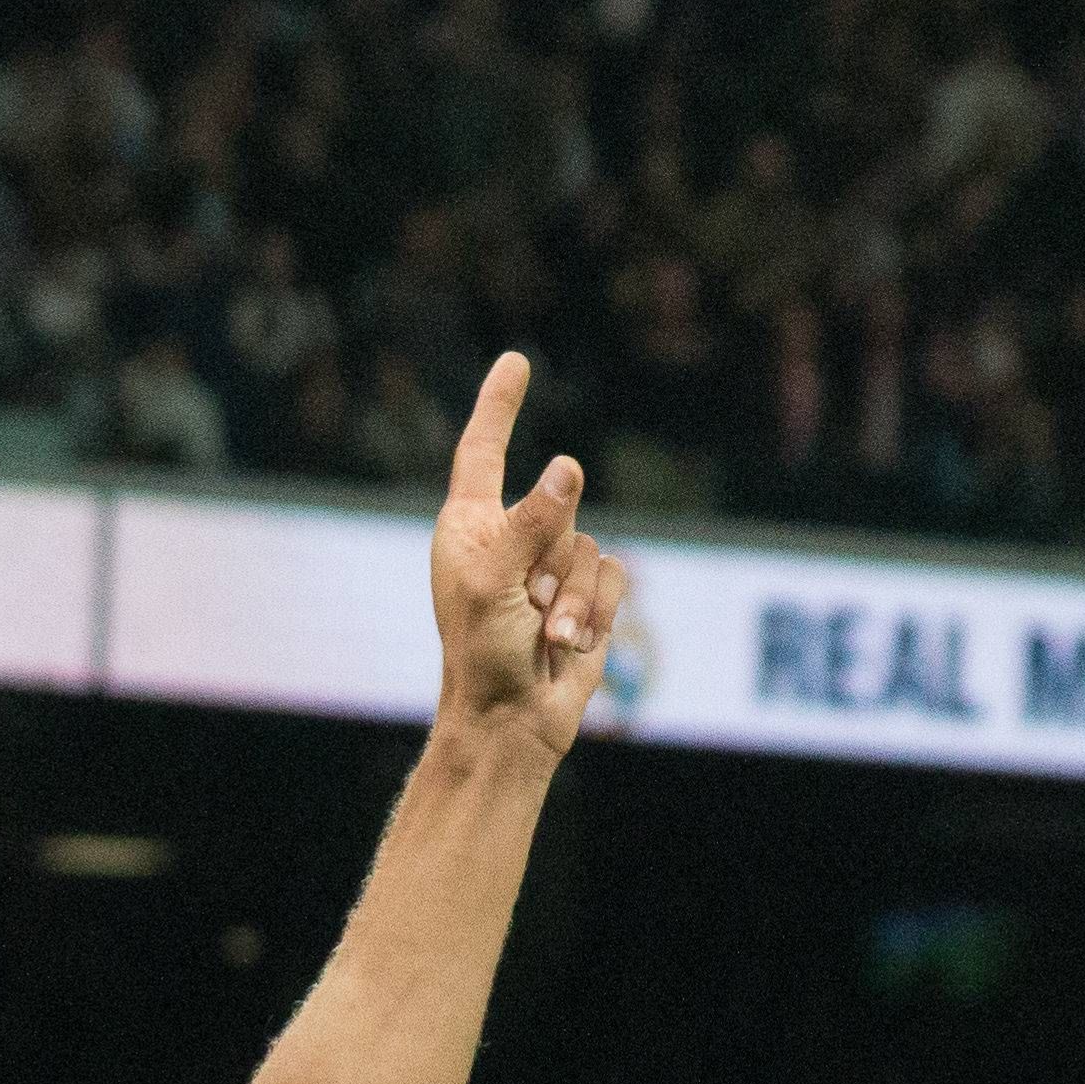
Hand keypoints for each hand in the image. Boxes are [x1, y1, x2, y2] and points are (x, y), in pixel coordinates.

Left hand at [426, 353, 628, 752]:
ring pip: (591, 546)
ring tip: (549, 638)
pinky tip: (572, 645)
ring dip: (576, 600)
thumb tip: (568, 467)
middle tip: (527, 608)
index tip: (518, 362)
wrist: (513, 721)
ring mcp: (549, 567)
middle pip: (559, 507)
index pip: (484, 450)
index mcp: (469, 525)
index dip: (500, 405)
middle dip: (553, 560)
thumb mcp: (496, 581)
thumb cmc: (483, 654)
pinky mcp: (585, 596)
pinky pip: (615, 576)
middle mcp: (510, 537)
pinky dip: (599, 613)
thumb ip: (532, 522)